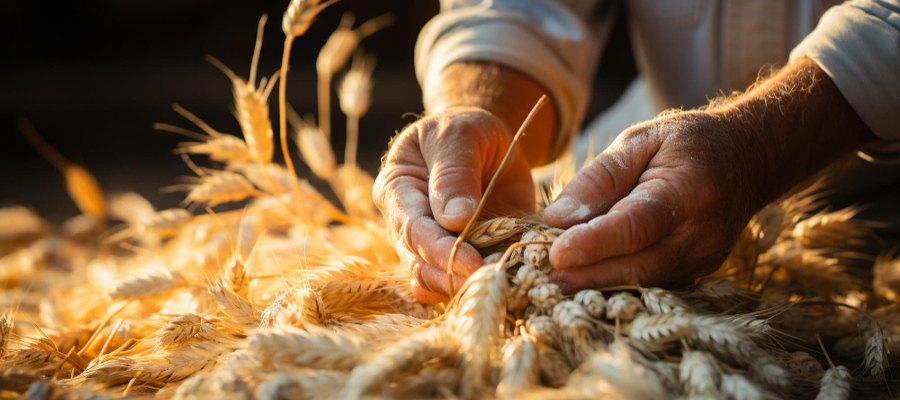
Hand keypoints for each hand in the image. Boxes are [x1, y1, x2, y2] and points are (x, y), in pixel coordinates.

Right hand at [374, 108, 534, 302]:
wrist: (487, 142)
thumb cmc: (466, 131)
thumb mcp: (460, 135)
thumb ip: (454, 172)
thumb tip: (454, 219)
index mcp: (396, 189)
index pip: (411, 227)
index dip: (439, 249)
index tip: (471, 262)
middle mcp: (405, 223)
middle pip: (419, 260)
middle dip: (452, 274)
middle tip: (489, 280)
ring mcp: (430, 245)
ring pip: (435, 279)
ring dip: (463, 287)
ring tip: (497, 286)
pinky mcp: (456, 257)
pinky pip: (458, 282)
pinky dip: (476, 289)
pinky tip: (498, 290)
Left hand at [543, 112, 747, 291]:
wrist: (748, 159)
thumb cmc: (687, 144)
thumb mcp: (641, 140)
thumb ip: (600, 177)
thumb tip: (557, 217)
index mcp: (688, 192)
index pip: (635, 225)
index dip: (594, 243)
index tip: (556, 254)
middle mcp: (700, 234)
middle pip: (638, 266)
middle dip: (586, 276)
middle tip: (540, 279)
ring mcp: (703, 260)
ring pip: (642, 282)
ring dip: (596, 285)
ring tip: (553, 281)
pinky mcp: (697, 273)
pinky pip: (651, 285)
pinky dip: (616, 283)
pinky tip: (584, 278)